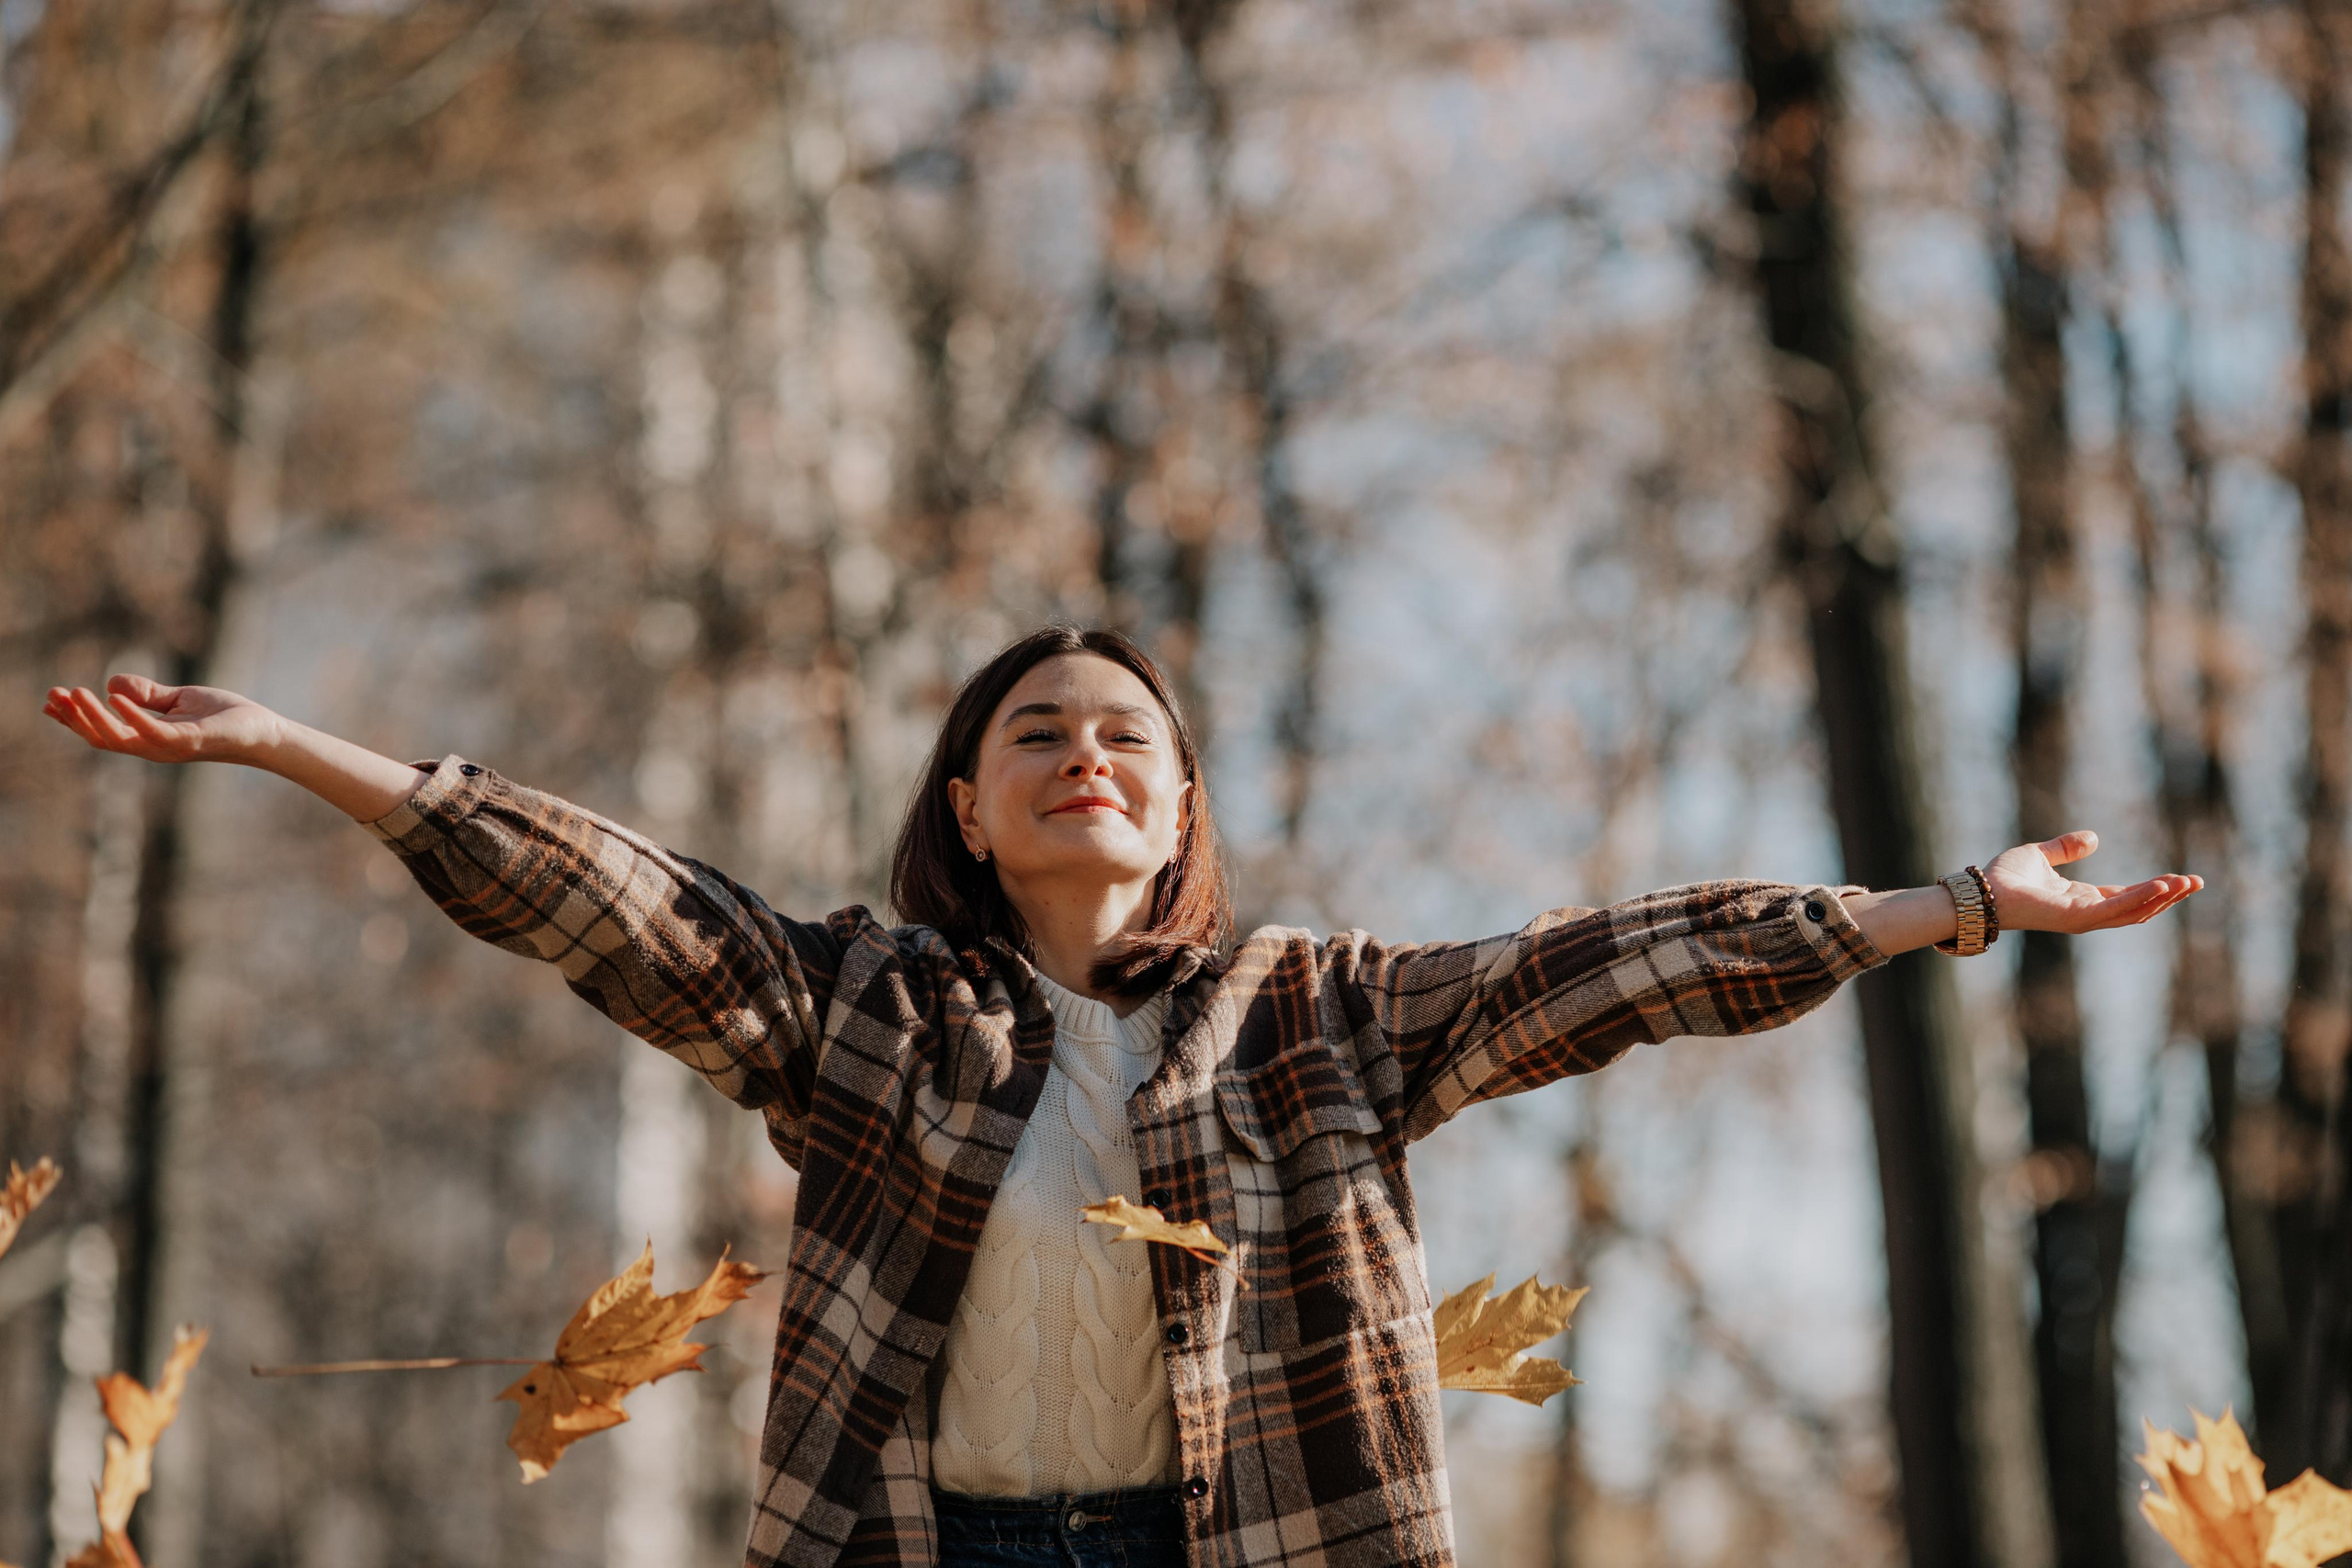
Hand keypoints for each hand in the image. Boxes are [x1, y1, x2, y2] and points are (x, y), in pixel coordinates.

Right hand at [43, 674, 283, 764]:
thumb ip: (147, 695)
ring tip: (74, 693)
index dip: (74, 719)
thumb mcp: (178, 699)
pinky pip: (153, 732)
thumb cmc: (224, 716)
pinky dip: (132, 715)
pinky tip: (113, 697)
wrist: (262, 730)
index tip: (49, 701)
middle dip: (74, 718)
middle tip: (51, 695)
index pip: (103, 732)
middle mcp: (154, 748)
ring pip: (120, 738)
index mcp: (149, 738)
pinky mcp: (189, 741)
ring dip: (93, 716)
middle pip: (102, 738)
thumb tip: (111, 684)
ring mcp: (170, 747)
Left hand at [1984, 830, 2201, 934]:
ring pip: (2133, 912)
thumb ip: (2066, 847)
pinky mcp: (2076, 918)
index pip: (2128, 896)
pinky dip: (2140, 899)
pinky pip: (2115, 910)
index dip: (2155, 888)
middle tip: (2197, 882)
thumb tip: (2094, 838)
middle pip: (2139, 907)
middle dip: (2169, 896)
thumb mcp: (2040, 855)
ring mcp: (2083, 919)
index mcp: (2082, 899)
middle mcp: (2087, 913)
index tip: (2181, 878)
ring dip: (2162, 898)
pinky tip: (2161, 886)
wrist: (1981, 891)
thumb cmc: (2004, 877)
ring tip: (2187, 883)